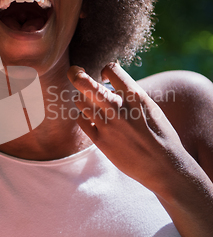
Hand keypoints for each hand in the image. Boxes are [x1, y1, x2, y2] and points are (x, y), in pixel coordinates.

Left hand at [67, 62, 192, 195]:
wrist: (163, 166)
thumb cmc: (160, 135)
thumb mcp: (151, 108)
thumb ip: (132, 96)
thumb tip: (113, 86)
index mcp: (135, 95)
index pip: (111, 69)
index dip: (105, 71)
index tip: (104, 78)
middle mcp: (119, 108)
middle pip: (85, 83)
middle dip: (76, 74)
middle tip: (74, 72)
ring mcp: (108, 124)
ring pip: (80, 101)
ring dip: (83, 98)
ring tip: (89, 103)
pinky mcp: (100, 141)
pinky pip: (81, 120)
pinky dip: (83, 116)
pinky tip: (91, 119)